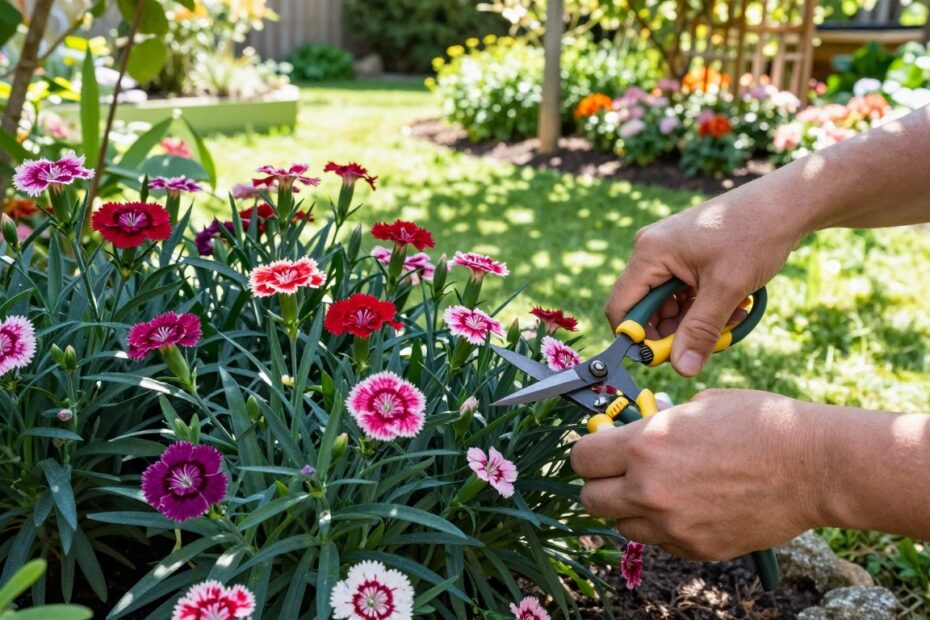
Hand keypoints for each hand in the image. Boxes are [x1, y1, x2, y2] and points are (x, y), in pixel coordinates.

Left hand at [570, 389, 828, 559]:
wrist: (814, 467)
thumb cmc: (760, 424)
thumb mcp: (698, 406)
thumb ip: (656, 423)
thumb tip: (633, 430)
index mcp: (646, 445)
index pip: (581, 458)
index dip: (588, 451)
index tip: (599, 447)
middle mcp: (650, 489)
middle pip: (590, 500)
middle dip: (600, 483)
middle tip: (620, 471)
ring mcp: (672, 524)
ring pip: (621, 525)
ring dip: (631, 508)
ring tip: (661, 488)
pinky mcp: (695, 548)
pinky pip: (659, 541)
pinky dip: (664, 526)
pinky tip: (691, 505)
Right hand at [606, 189, 804, 375]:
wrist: (785, 203)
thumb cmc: (754, 234)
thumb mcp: (726, 289)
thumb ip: (700, 331)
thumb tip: (682, 370)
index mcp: (650, 253)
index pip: (622, 307)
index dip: (637, 338)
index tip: (666, 357)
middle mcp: (652, 250)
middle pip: (646, 308)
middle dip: (675, 331)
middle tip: (706, 343)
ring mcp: (669, 252)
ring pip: (668, 304)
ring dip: (695, 320)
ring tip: (730, 320)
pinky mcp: (686, 255)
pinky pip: (683, 292)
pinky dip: (704, 306)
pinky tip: (733, 307)